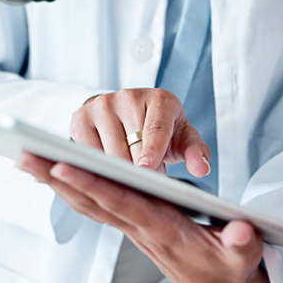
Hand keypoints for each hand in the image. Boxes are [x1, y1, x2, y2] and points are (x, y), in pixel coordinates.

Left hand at [17, 156, 269, 282]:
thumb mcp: (246, 260)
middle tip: (23, 156)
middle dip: (58, 179)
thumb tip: (239, 231)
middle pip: (93, 201)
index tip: (63, 166)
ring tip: (25, 158)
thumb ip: (244, 244)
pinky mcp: (134, 225)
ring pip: (88, 203)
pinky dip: (72, 189)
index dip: (94, 186)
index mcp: (166, 232)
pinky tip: (52, 174)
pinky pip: (96, 205)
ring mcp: (134, 229)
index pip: (124, 205)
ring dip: (56, 183)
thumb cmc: (234, 270)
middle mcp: (142, 230)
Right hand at [72, 88, 210, 175]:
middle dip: (140, 172)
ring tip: (130, 177)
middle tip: (147, 185)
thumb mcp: (183, 140)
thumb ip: (196, 153)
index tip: (147, 169)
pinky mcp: (80, 118)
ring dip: (119, 172)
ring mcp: (101, 105)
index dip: (152, 149)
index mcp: (160, 100)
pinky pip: (87, 152)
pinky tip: (107, 171)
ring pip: (108, 152)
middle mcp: (128, 97)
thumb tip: (201, 168)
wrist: (129, 116)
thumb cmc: (163, 131)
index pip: (156, 128)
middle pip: (131, 145)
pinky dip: (97, 168)